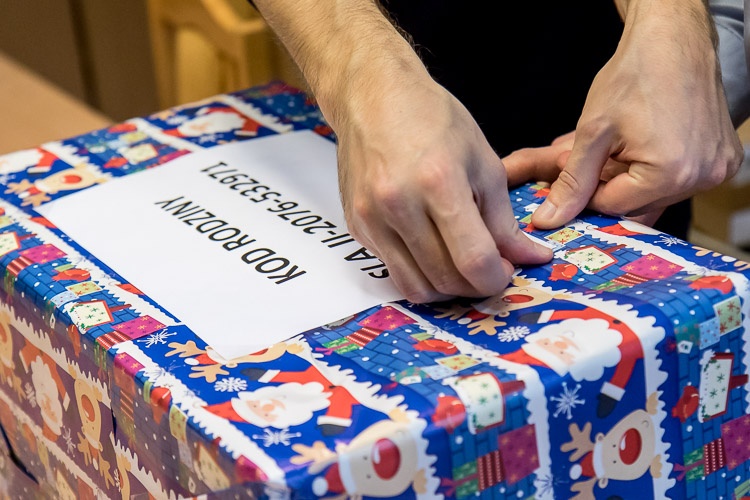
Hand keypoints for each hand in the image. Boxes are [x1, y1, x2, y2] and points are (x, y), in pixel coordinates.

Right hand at [249, 0, 551, 302]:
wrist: (372, 96)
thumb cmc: (433, 119)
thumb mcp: (482, 163)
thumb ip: (504, 219)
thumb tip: (531, 258)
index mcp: (438, 182)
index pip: (473, 260)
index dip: (497, 278)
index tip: (506, 271)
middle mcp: (399, 205)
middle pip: (445, 279)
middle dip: (475, 286)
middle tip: (488, 269)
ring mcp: (372, 219)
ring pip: (416, 287)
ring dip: (446, 289)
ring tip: (461, 266)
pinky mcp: (357, 226)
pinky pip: (393, 270)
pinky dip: (420, 273)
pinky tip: (432, 251)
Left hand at [505, 0, 742, 230]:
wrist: (672, 41)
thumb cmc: (633, 78)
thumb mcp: (593, 133)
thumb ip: (573, 182)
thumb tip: (548, 219)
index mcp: (670, 174)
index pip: (613, 207)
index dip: (589, 189)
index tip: (578, 168)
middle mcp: (701, 178)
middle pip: (638, 204)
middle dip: (611, 182)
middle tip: (599, 153)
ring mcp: (717, 169)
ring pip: (658, 194)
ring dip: (634, 177)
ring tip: (622, 144)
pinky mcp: (725, 159)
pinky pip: (682, 179)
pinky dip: (659, 169)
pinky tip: (647, 142)